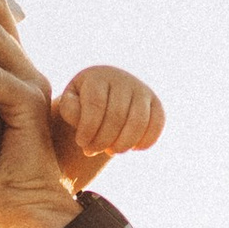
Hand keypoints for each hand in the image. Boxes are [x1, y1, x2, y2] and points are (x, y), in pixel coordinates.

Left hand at [51, 65, 163, 187]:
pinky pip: (158, 123)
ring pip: (138, 121)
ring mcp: (141, 90)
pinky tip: (133, 148)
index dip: (88, 129)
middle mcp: (122, 79)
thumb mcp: (71, 103)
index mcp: (98, 76)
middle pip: (117, 116)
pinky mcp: (155, 102)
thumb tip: (83, 121)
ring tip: (111, 151)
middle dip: (104, 140)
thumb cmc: (83, 102)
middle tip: (93, 150)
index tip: (81, 143)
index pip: (96, 105)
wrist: (106, 94)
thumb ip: (70, 110)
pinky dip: (147, 141)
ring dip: (124, 143)